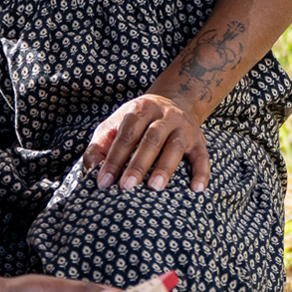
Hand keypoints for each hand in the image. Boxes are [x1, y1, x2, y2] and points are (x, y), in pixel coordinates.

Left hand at [84, 93, 209, 191]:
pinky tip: (196, 189)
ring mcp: (184, 128)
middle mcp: (165, 116)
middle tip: (126, 187)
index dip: (114, 158)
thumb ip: (101, 143)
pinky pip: (203, 157)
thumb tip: (89, 168)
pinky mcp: (199, 141)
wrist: (174, 101)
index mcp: (141, 109)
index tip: (103, 181)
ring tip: (155, 187)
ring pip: (175, 146)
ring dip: (165, 167)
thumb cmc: (138, 121)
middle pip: (151, 139)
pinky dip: (201, 173)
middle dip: (138, 164)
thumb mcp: (117, 123)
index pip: (126, 134)